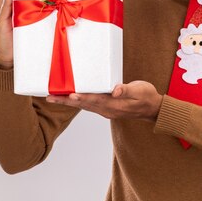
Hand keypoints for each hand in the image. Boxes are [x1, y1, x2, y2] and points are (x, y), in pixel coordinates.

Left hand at [46, 81, 163, 121]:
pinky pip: (88, 105)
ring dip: (68, 102)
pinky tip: (71, 97)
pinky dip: (78, 101)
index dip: (82, 98)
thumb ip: (126, 90)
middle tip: (49, 97)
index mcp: (114, 105)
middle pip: (83, 105)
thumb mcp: (140, 91)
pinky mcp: (106, 108)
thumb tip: (115, 91)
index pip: (94, 100)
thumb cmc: (147, 96)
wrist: (152, 108)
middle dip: (66, 101)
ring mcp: (106, 110)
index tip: (69, 95)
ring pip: (84, 106)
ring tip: (53, 98)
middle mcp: (107, 109)